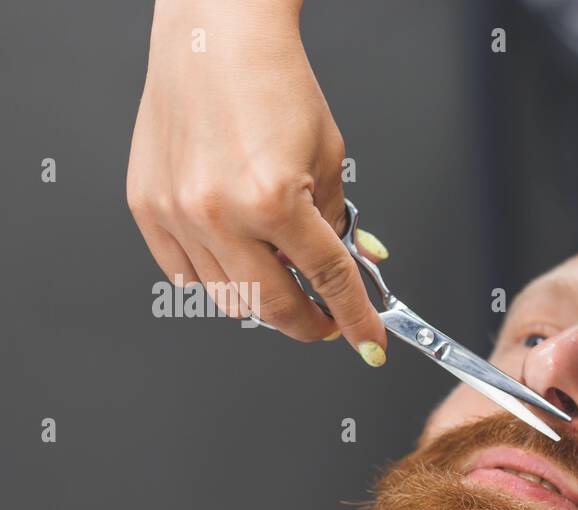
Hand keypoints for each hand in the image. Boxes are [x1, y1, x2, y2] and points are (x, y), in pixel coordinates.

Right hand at [126, 0, 388, 362]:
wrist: (215, 37)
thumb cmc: (272, 83)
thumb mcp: (330, 159)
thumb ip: (337, 224)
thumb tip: (353, 267)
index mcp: (274, 199)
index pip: (328, 281)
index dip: (356, 318)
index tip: (368, 342)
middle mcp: (220, 213)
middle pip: (275, 306)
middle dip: (310, 323)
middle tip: (328, 320)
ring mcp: (178, 214)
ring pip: (229, 299)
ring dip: (265, 302)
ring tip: (286, 283)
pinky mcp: (147, 208)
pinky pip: (185, 275)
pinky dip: (218, 282)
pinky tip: (241, 266)